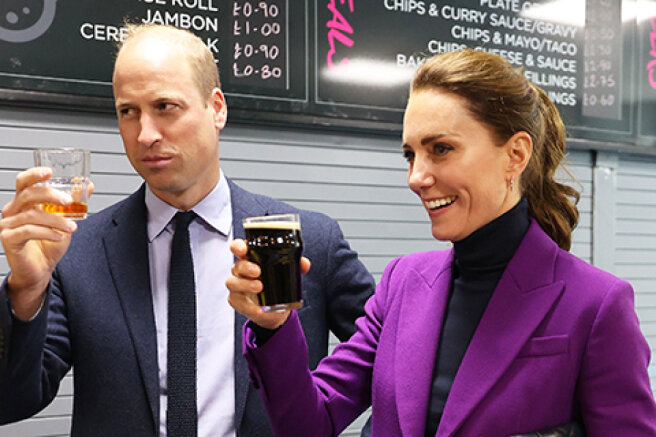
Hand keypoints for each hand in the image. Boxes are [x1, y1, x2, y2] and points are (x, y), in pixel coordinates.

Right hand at [0, 167, 92, 318]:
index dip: (35, 174)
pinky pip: (27, 231)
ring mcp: (7, 225)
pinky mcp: (8, 239)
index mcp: (24, 203)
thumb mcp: (65, 221)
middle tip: (69, 201)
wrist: (40, 270)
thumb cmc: (49, 245)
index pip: (24, 182)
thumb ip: (73, 204)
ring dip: (56, 220)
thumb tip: (88, 186)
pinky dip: (47, 232)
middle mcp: (12, 211)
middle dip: (50, 195)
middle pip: (28, 194)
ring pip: (32, 215)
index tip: (51, 172)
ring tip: (73, 227)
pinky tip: (60, 236)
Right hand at [226, 239, 310, 329]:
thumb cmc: (276, 284)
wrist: (274, 309)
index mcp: (250, 258)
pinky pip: (238, 302)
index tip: (243, 250)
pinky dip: (249, 307)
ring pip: (232, 282)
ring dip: (245, 285)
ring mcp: (237, 285)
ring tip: (259, 287)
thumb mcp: (287, 272)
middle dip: (246, 267)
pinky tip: (259, 309)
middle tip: (258, 271)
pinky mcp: (237, 301)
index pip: (239, 247)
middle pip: (237, 265)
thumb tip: (304, 263)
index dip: (238, 246)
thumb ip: (296, 265)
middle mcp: (241, 271)